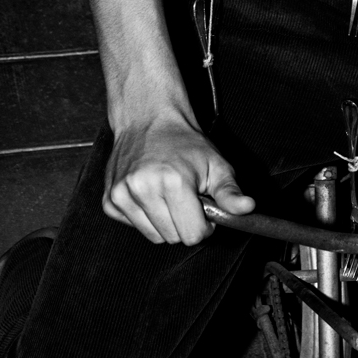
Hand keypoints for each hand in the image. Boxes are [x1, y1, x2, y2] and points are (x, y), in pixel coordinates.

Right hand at [104, 111, 254, 244]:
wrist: (148, 119)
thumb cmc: (184, 142)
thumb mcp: (215, 163)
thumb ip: (230, 192)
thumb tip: (248, 209)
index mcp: (173, 182)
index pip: (192, 234)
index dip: (204, 225)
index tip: (203, 208)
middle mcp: (143, 189)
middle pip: (173, 238)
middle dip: (184, 223)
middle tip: (186, 197)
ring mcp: (122, 196)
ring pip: (153, 237)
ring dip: (164, 222)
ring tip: (167, 194)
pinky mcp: (110, 201)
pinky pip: (134, 227)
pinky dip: (145, 216)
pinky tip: (150, 194)